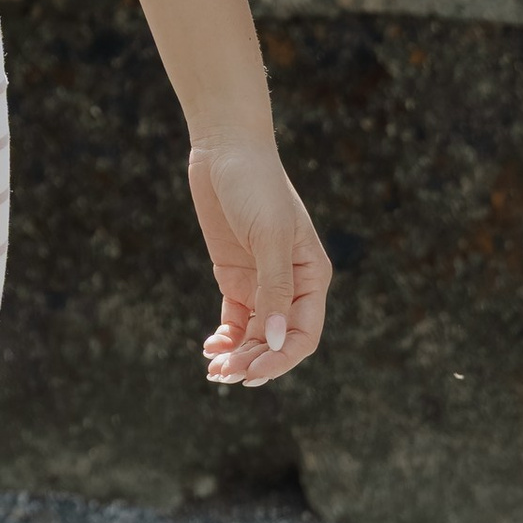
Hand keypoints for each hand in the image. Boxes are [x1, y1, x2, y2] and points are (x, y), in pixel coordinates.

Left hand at [189, 137, 331, 389]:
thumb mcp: (269, 237)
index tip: (253, 372)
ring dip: (238, 355)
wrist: (224, 147)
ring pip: (255, 334)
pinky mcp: (234, 275)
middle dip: (254, 362)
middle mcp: (290, 284)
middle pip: (277, 341)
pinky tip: (211, 347)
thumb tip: (276, 342)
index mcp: (311, 277)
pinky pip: (235, 318)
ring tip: (214, 370)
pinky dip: (226, 337)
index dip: (281, 359)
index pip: (303, 335)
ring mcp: (260, 281)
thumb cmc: (255, 184)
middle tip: (225, 375)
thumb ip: (275, 290)